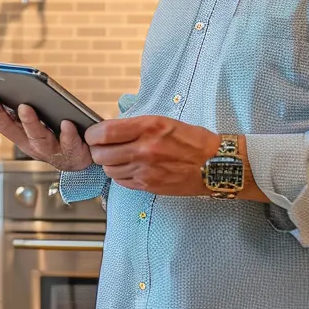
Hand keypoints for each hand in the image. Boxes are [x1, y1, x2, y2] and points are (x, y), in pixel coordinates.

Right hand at [0, 93, 92, 171]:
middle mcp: (33, 146)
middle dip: (6, 114)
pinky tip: (66, 122)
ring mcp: (52, 151)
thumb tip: (15, 85)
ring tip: (26, 107)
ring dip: (31, 123)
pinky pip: (69, 143)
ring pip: (40, 138)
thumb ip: (28, 109)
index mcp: (23, 137)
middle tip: (4, 99)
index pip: (3, 124)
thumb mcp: (40, 124)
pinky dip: (67, 134)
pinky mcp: (72, 153)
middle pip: (18, 131)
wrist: (83, 159)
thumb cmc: (58, 136)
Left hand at [84, 116, 220, 195]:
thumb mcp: (163, 122)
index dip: (93, 135)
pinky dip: (120, 175)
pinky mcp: (148, 186)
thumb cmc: (193, 141)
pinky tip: (130, 168)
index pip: (104, 133)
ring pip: (109, 170)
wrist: (215, 165)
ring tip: (118, 157)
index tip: (93, 135)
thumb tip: (110, 130)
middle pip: (101, 154)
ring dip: (109, 164)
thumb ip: (135, 126)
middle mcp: (144, 149)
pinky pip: (121, 182)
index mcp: (148, 128)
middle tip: (102, 147)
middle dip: (97, 150)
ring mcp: (145, 170)